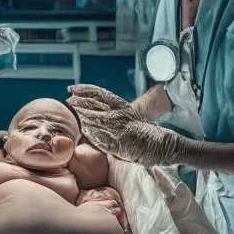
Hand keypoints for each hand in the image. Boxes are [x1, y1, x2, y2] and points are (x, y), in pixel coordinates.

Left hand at [66, 84, 181, 166]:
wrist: (166, 145)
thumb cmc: (152, 136)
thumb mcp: (136, 122)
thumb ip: (120, 120)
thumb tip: (104, 119)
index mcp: (125, 107)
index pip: (101, 94)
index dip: (85, 89)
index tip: (72, 87)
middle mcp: (121, 114)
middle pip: (94, 104)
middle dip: (79, 102)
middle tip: (67, 100)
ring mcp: (120, 127)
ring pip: (95, 118)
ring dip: (81, 116)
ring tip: (69, 112)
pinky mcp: (120, 142)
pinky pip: (101, 136)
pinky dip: (90, 133)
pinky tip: (81, 130)